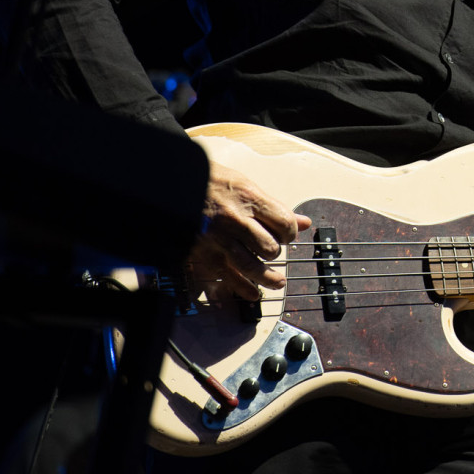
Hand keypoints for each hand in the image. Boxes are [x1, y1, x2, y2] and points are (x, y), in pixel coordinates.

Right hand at [189, 161, 310, 301]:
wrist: (170, 183)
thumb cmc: (206, 180)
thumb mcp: (244, 184)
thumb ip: (273, 206)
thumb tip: (303, 222)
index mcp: (248, 198)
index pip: (284, 223)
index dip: (289, 232)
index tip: (286, 234)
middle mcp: (234, 219)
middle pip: (269, 247)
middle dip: (275, 252)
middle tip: (273, 251)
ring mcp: (217, 238)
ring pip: (251, 266)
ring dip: (267, 278)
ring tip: (277, 282)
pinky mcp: (202, 253)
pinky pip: (227, 277)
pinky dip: (242, 288)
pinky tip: (253, 293)